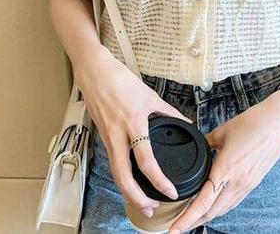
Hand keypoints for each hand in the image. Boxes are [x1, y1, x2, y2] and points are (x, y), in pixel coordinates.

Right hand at [74, 46, 193, 218]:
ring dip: (128, 190)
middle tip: (151, 208)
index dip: (159, 180)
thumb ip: (169, 111)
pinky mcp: (102, 135)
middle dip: (137, 198)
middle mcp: (118, 135)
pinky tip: (130, 177)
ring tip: (141, 199)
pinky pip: (112, 161)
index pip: (147, 161)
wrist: (94, 71)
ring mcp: (107, 137)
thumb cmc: (120, 79)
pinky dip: (121, 174)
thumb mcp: (149, 95)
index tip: (169, 191)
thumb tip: (186, 122)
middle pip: (124, 177)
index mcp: (133, 123)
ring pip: (115, 172)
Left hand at [167, 86, 279, 232]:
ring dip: (207, 216)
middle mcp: (237, 181)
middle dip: (194, 221)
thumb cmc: (251, 123)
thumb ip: (205, 143)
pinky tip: (213, 205)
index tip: (174, 229)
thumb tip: (195, 148)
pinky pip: (234, 201)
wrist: (278, 123)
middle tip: (178, 225)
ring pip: (223, 209)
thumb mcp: (221, 132)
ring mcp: (247, 184)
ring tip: (192, 218)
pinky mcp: (253, 182)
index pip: (203, 202)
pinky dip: (220, 207)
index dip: (187, 218)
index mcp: (226, 168)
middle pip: (212, 212)